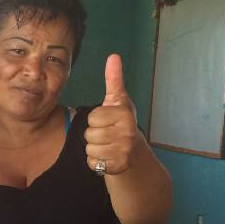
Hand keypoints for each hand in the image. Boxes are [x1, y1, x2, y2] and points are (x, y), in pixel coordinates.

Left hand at [84, 54, 141, 175]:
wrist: (135, 154)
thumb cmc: (122, 124)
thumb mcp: (118, 101)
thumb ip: (114, 80)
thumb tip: (113, 56)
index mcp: (125, 114)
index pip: (92, 117)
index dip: (95, 120)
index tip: (108, 121)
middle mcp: (128, 133)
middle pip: (89, 134)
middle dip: (93, 135)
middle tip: (107, 135)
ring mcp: (124, 151)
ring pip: (90, 149)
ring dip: (94, 149)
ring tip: (107, 145)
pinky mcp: (119, 167)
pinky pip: (92, 163)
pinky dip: (96, 162)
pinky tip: (107, 157)